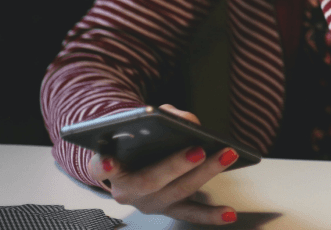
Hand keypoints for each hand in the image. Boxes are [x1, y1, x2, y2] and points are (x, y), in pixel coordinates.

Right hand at [88, 104, 238, 224]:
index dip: (104, 164)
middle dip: (177, 165)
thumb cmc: (134, 135)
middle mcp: (126, 191)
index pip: (100, 166)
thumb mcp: (140, 120)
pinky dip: (211, 215)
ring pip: (177, 193)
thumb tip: (189, 122)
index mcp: (109, 167)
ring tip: (226, 156)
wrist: (130, 160)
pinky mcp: (168, 209)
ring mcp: (149, 203)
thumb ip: (160, 116)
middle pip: (151, 180)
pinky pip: (191, 213)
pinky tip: (229, 214)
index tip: (110, 160)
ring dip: (205, 175)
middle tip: (199, 149)